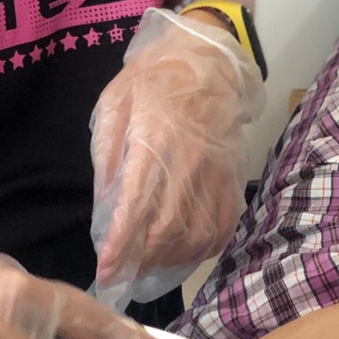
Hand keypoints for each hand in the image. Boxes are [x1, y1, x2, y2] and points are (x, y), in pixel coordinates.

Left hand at [90, 8, 265, 309]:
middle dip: (141, 262)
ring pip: (196, 236)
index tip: (106, 270)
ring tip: (146, 271)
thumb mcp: (114, 105)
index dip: (121, 245)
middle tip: (121, 278)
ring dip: (169, 262)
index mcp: (154, 141)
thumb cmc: (153, 80)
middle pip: (167, 230)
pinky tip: (181, 256)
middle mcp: (188, 163)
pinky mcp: (233, 180)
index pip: (136, 206)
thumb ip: (109, 156)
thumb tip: (106, 206)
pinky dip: (201, 251)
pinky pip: (221, 228)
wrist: (208, 61)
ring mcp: (216, 174)